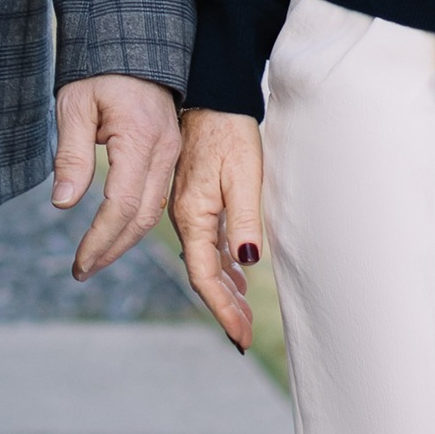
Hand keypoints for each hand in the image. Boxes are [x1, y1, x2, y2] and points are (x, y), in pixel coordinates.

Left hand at [54, 74, 178, 280]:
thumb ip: (71, 155)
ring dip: (124, 240)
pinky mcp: (170, 151)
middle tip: (82, 270)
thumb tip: (63, 205)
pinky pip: (156, 196)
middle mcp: (165, 149)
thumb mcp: (75, 104)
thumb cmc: (99, 67)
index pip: (122, 205)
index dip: (99, 239)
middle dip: (112, 248)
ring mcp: (172, 151)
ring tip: (93, 259)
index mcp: (141, 138)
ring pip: (153, 211)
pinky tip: (115, 232)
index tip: (78, 264)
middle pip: (143, 216)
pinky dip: (135, 220)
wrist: (135, 40)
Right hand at [167, 109, 264, 353]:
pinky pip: (209, 241)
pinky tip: (236, 272)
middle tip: (244, 334)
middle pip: (204, 274)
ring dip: (225, 287)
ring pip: (206, 259)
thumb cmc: (231, 132)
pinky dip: (222, 263)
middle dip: (225, 306)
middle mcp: (187, 216)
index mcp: (194, 215)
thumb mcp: (244, 174)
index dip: (223, 309)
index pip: (206, 277)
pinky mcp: (199, 197)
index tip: (240, 337)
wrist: (215, 97)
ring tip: (244, 311)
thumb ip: (243, 219)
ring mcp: (191, 207)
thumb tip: (247, 263)